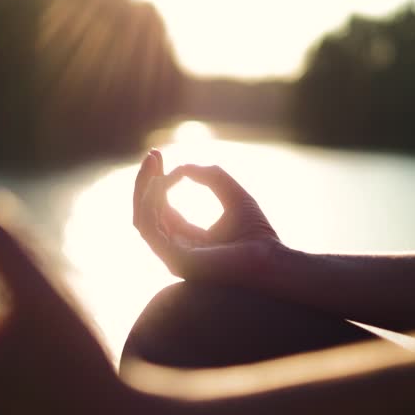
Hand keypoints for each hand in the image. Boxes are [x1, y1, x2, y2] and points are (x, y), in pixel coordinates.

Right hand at [133, 150, 280, 283]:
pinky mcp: (175, 259)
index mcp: (186, 238)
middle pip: (145, 213)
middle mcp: (174, 249)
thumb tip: (183, 167)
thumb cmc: (257, 233)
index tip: (158, 154)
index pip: (160, 208)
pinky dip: (151, 204)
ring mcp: (172, 257)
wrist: (271, 259)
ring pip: (142, 220)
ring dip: (145, 190)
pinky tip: (162, 182)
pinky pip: (151, 229)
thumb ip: (212, 177)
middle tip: (152, 154)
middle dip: (145, 182)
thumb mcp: (233, 195)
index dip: (157, 180)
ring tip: (155, 165)